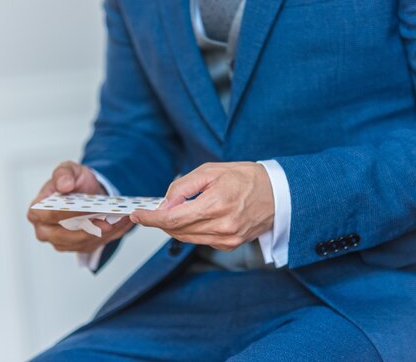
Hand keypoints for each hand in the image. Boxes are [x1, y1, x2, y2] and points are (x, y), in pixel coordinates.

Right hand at [27, 161, 132, 252]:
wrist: (86, 192)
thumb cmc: (73, 182)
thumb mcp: (68, 169)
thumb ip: (63, 174)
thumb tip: (64, 185)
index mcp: (37, 211)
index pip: (52, 215)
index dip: (70, 213)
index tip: (87, 209)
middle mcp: (45, 231)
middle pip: (67, 235)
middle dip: (89, 228)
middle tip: (108, 222)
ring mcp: (61, 242)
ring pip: (83, 242)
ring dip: (102, 233)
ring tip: (118, 221)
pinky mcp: (77, 247)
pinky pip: (94, 245)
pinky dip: (110, 235)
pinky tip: (121, 224)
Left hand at [130, 162, 273, 250]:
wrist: (278, 194)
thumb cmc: (246, 178)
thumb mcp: (211, 171)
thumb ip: (183, 187)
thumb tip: (164, 203)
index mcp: (216, 204)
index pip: (173, 218)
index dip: (151, 218)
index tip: (138, 215)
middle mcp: (221, 226)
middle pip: (176, 230)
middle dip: (160, 221)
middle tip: (151, 210)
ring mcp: (226, 239)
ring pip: (186, 238)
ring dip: (173, 226)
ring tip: (171, 211)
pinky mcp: (229, 245)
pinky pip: (199, 240)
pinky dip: (189, 230)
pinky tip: (192, 217)